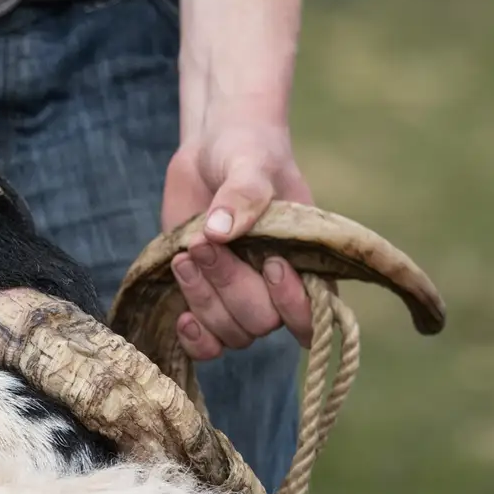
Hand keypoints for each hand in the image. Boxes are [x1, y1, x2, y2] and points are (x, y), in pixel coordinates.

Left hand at [161, 118, 314, 359]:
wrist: (211, 149)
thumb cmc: (246, 151)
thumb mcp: (251, 163)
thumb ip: (244, 193)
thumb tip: (219, 231)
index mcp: (306, 261)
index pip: (312, 313)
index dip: (291, 302)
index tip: (269, 262)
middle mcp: (276, 288)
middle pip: (261, 321)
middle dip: (230, 286)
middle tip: (202, 243)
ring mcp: (239, 296)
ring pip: (230, 332)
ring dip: (203, 300)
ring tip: (184, 255)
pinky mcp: (205, 297)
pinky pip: (207, 343)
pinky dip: (195, 339)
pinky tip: (182, 316)